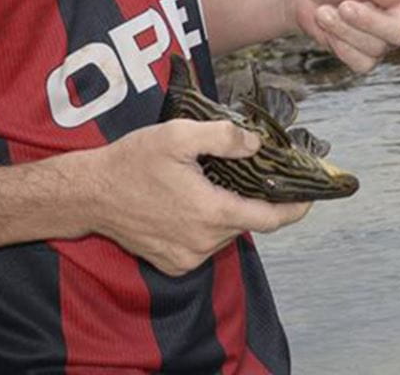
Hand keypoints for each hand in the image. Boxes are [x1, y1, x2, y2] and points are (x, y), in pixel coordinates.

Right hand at [79, 118, 310, 277]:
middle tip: (250, 173)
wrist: (89, 194)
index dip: (294, 208)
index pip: (270, 218)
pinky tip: (192, 202)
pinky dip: (207, 224)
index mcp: (211, 213)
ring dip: (227, 211)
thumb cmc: (132, 161)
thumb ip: (224, 136)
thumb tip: (257, 144)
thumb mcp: (179, 135)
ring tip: (213, 183)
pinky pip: (204, 244)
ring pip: (226, 233)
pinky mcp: (173, 264)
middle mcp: (203, 243)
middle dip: (254, 198)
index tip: (310, 197)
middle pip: (246, 222)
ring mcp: (187, 257)